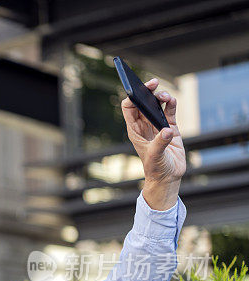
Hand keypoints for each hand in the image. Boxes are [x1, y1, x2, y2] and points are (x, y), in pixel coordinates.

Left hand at [121, 79, 185, 209]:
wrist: (168, 176)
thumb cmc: (156, 168)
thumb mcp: (155, 156)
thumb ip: (160, 143)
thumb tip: (167, 131)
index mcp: (135, 131)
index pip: (129, 108)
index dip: (132, 96)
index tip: (139, 89)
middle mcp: (144, 125)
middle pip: (143, 102)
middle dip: (147, 91)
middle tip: (154, 83)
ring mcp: (157, 125)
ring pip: (157, 104)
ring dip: (161, 97)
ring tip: (166, 96)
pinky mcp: (170, 127)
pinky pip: (170, 111)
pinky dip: (171, 104)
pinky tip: (172, 100)